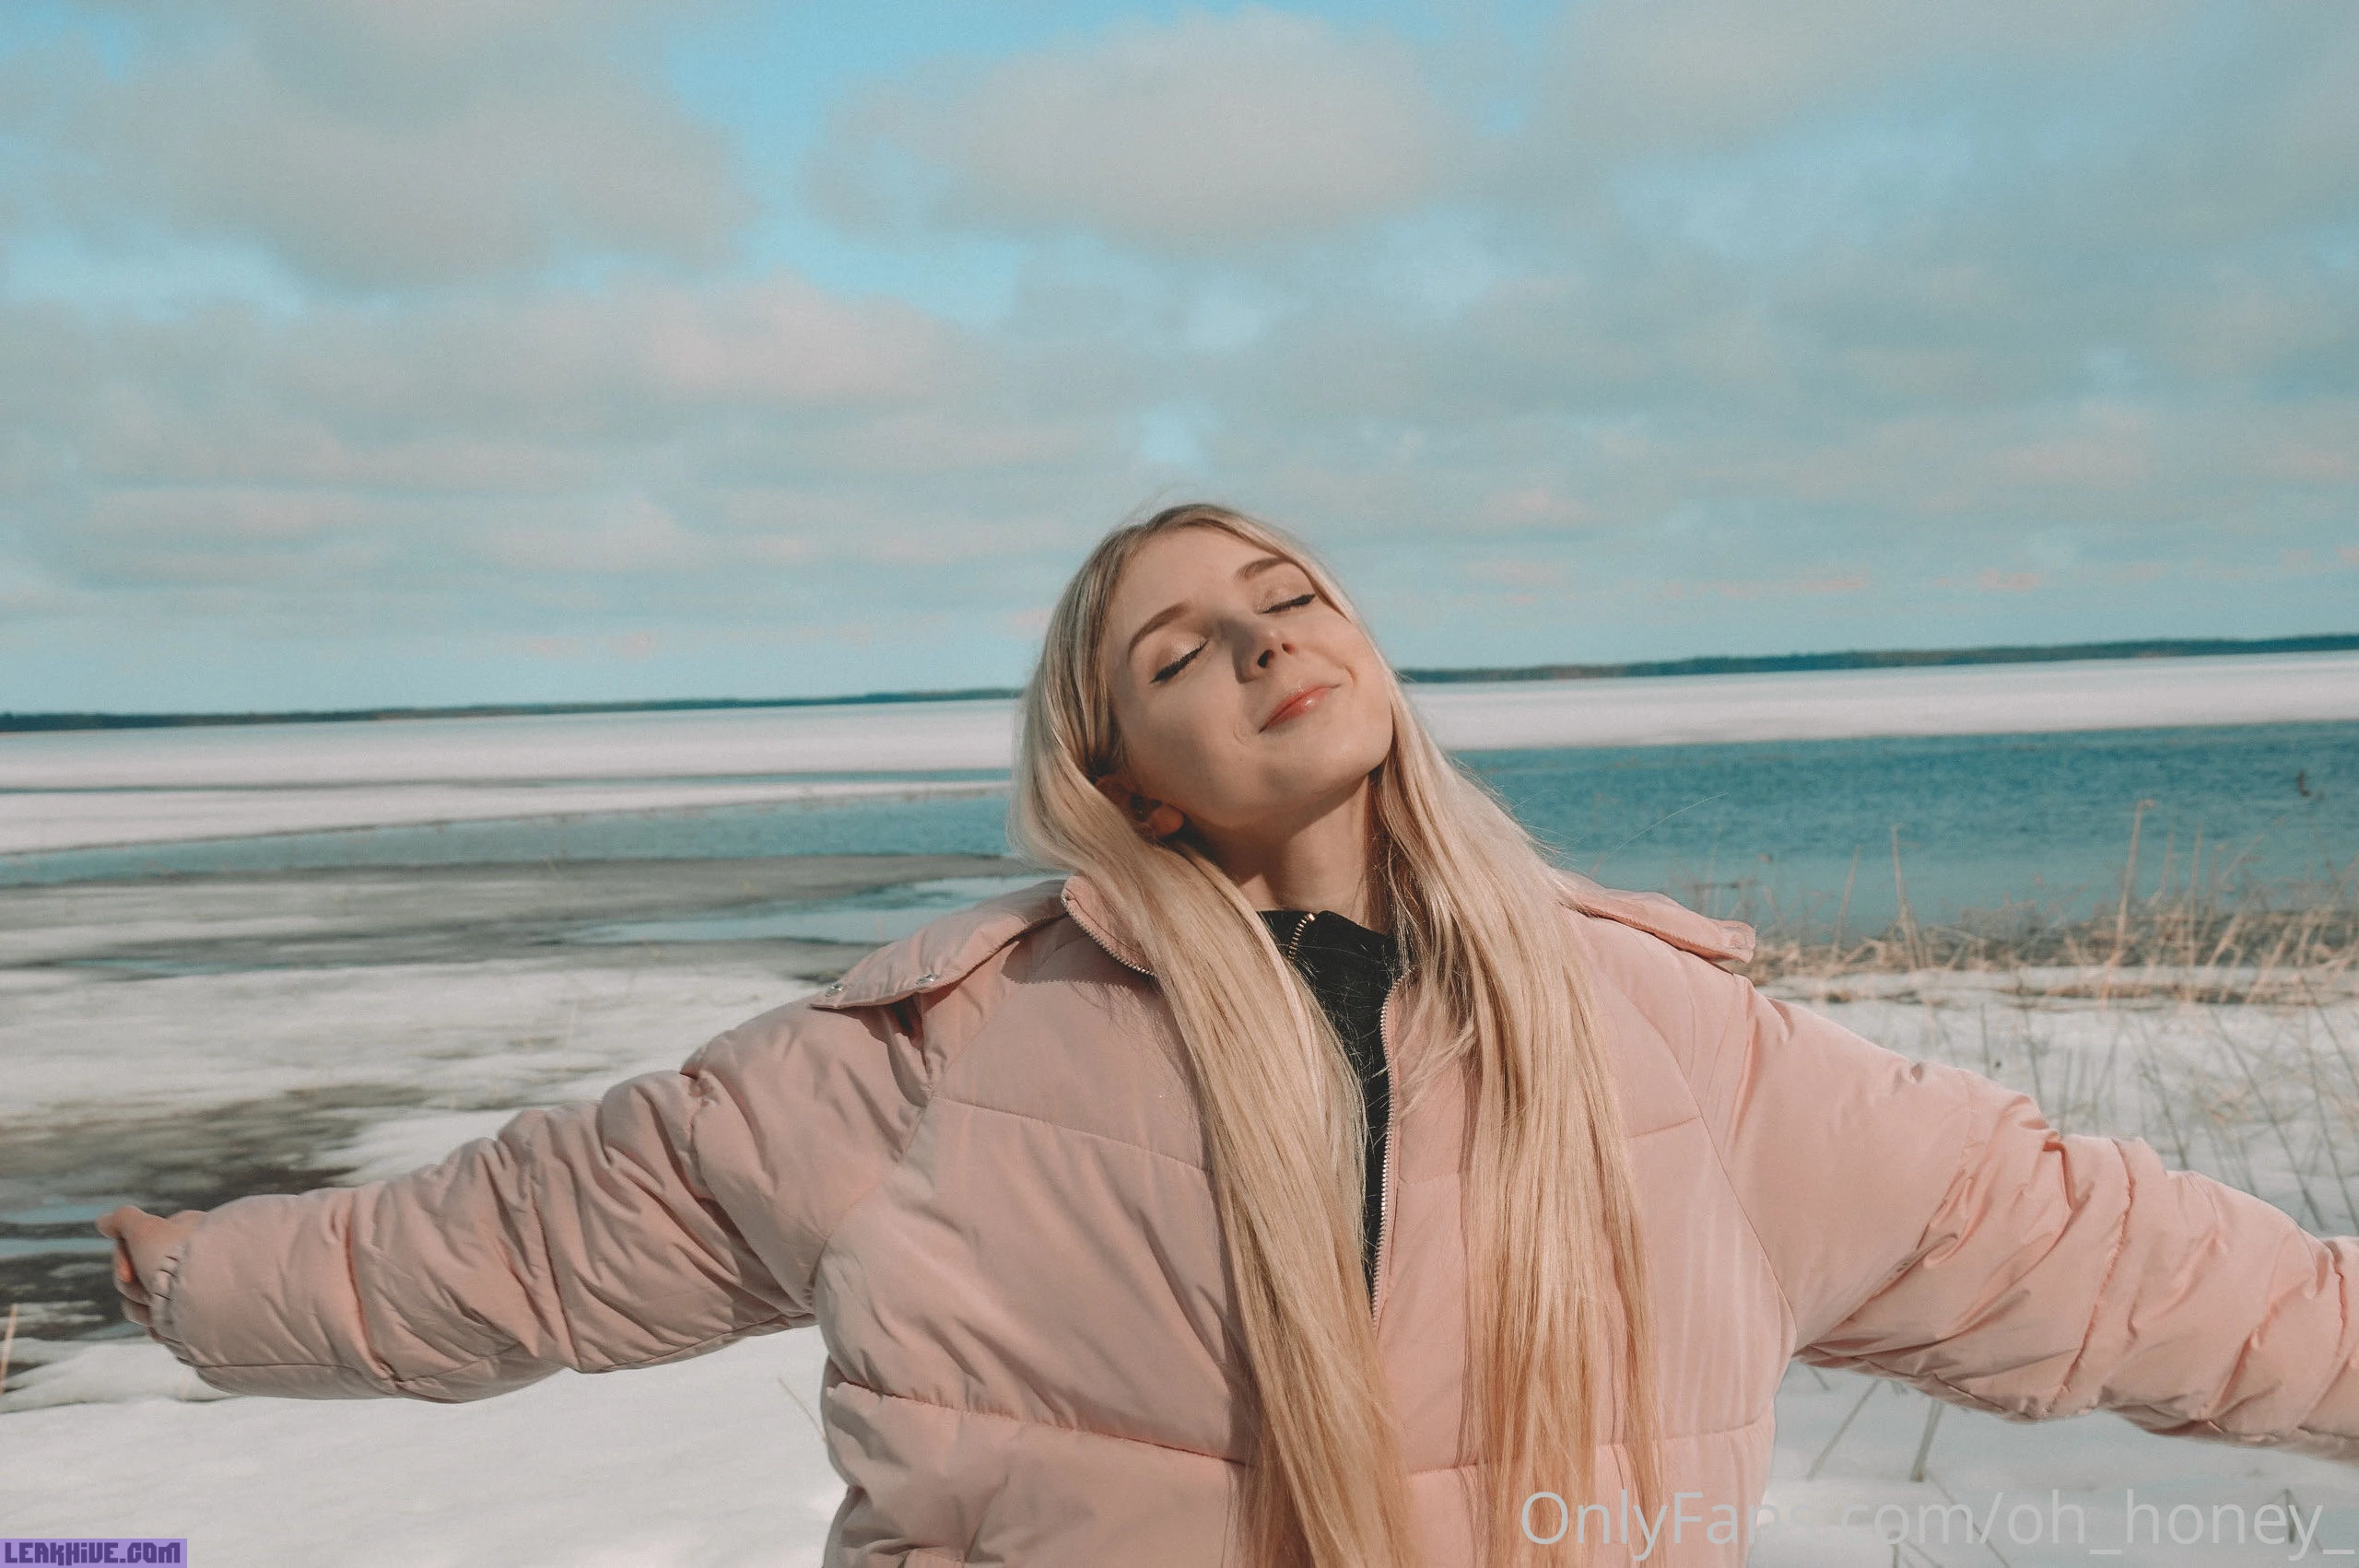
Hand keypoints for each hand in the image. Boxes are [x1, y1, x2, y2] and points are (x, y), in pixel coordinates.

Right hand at [94, 1205, 206, 1337]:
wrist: (211, 1303)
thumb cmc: (175, 1261)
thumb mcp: (145, 1230)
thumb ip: (123, 1221)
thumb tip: (104, 1222)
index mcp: (185, 1230)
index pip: (135, 1241)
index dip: (124, 1258)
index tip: (128, 1273)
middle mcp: (189, 1256)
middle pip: (135, 1274)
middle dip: (134, 1288)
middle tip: (150, 1292)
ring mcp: (188, 1288)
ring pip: (141, 1301)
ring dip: (143, 1310)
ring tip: (163, 1312)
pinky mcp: (189, 1316)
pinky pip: (158, 1324)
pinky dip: (159, 1328)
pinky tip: (167, 1330)